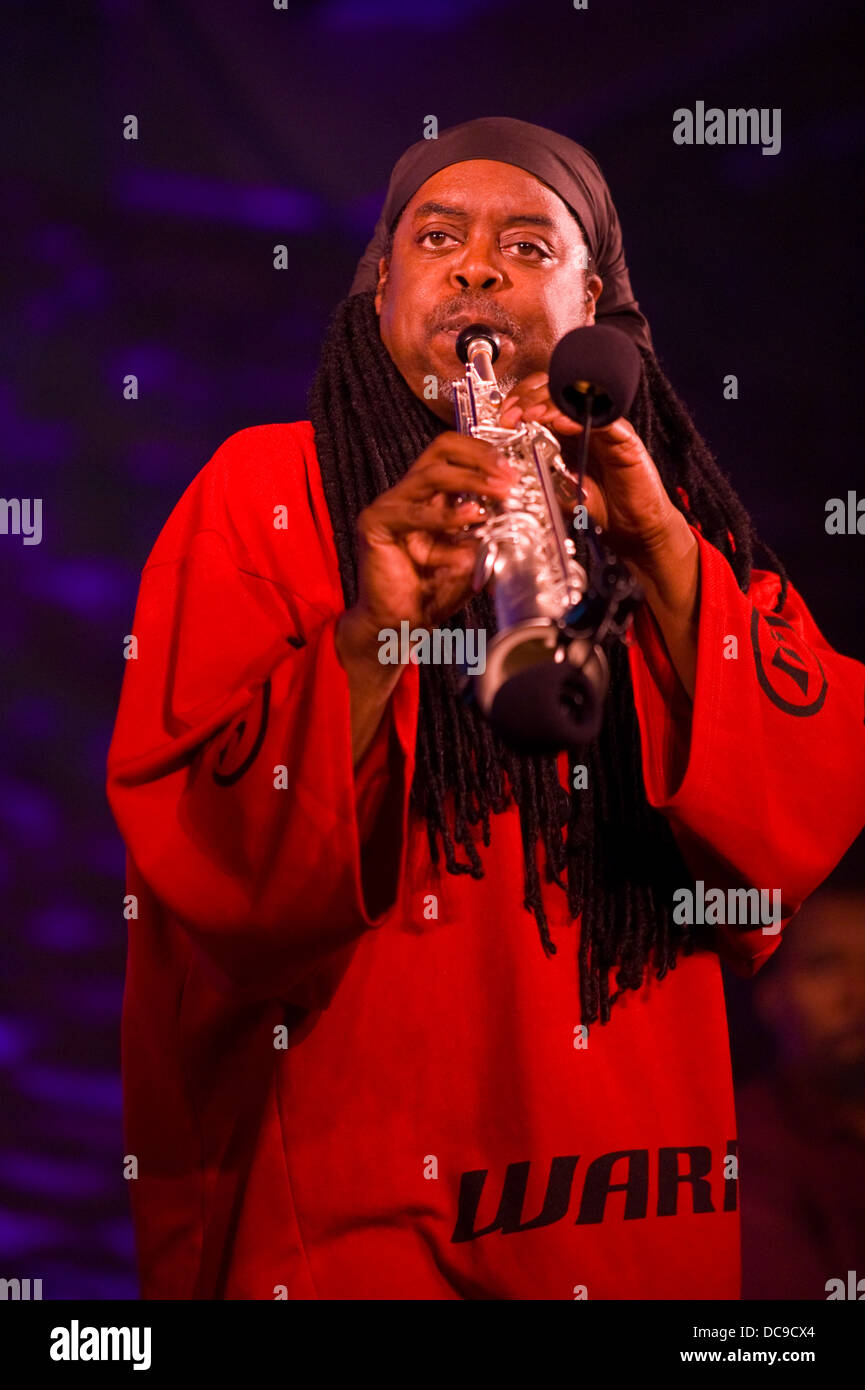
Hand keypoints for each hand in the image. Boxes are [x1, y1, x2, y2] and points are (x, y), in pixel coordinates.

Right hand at [338, 432, 517, 661]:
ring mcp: (389, 506)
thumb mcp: (472, 557)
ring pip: (431, 474)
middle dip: (481, 458)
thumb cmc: (431, 592)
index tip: (512, 471)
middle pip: (441, 449)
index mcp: (429, 497)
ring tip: (498, 493)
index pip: (454, 454)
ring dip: (471, 480)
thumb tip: (516, 513)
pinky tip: (470, 519)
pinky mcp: (375, 524)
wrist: (401, 624)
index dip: (484, 454)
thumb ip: (488, 534)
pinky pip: (413, 513)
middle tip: (508, 476)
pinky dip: (445, 516)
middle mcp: (408, 494)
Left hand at [499, 372, 685, 567]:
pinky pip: (603, 419)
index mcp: (565, 431)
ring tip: (532, 415)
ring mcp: (605, 427)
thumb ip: (534, 474)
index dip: (520, 400)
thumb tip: (504, 464)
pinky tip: (562, 424)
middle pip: (556, 389)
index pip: (541, 398)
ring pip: (578, 398)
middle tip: (512, 415)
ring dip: (550, 402)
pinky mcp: (624, 438)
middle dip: (529, 397)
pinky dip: (580, 417)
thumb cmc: (598, 506)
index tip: (504, 416)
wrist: (632, 528)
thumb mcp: (554, 490)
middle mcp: (584, 423)